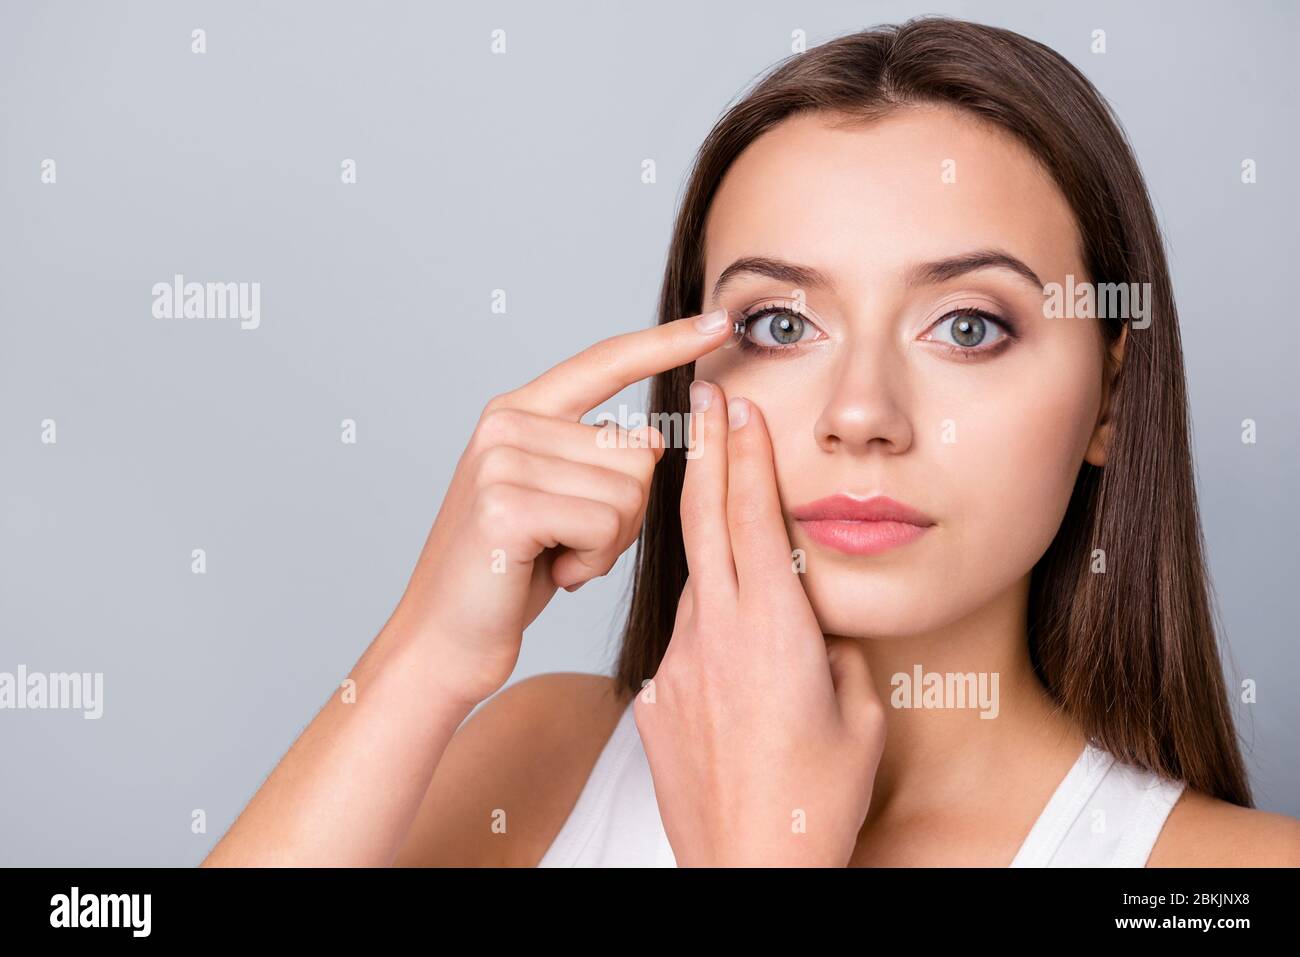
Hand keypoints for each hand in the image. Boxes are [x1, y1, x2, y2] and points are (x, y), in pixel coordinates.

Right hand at [388, 310, 734, 706]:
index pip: (605, 362)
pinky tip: (551, 574)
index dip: (666, 343)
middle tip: (570, 543)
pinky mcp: (507, 505)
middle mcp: (507, 423)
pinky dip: (594, 561)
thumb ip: (598, 459)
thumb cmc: (509, 575)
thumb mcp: (559, 502)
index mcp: (519, 412)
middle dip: (627, 512)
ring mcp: (502, 460)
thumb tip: (652, 439)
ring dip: (610, 543)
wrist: (443, 640)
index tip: (719, 321)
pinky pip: (608, 524)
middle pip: (638, 450)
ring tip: (556, 558)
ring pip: (631, 491)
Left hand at [633, 381, 886, 866]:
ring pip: (695, 585)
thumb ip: (833, 651)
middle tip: (702, 400)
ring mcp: (676, 665)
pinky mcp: (654, 699)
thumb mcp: (858, 714)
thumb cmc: (818, 798)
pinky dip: (707, 632)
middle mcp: (715, 634)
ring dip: (709, 549)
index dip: (743, 454)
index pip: (749, 517)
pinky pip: (683, 644)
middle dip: (704, 453)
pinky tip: (733, 671)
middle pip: (702, 523)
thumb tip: (813, 628)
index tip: (736, 404)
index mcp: (772, 628)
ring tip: (725, 534)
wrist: (748, 864)